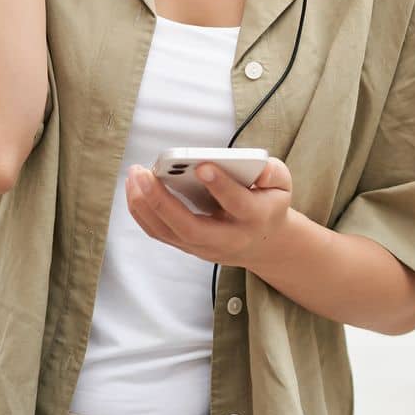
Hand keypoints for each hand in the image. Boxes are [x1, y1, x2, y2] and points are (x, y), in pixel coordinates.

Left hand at [125, 158, 293, 270]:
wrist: (264, 243)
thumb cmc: (268, 204)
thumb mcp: (281, 186)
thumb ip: (273, 173)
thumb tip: (258, 167)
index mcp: (254, 218)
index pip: (237, 204)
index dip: (220, 186)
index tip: (201, 166)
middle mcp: (227, 238)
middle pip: (191, 228)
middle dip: (163, 201)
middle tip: (144, 174)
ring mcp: (204, 247)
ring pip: (169, 233)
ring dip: (145, 206)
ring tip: (133, 176)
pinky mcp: (188, 247)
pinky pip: (159, 233)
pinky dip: (142, 212)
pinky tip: (134, 188)